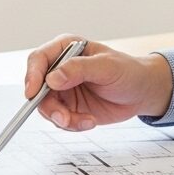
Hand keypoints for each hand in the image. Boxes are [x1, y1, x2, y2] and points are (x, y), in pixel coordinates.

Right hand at [25, 34, 173, 131]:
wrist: (141, 92)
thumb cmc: (127, 71)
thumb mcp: (107, 66)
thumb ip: (79, 69)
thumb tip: (52, 78)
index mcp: (65, 49)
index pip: (38, 59)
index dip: (32, 75)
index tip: (32, 93)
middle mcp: (60, 69)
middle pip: (37, 88)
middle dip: (49, 106)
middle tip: (64, 118)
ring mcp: (63, 90)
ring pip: (47, 108)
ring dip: (63, 119)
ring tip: (85, 121)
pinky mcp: (69, 108)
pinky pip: (60, 120)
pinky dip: (72, 125)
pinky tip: (90, 121)